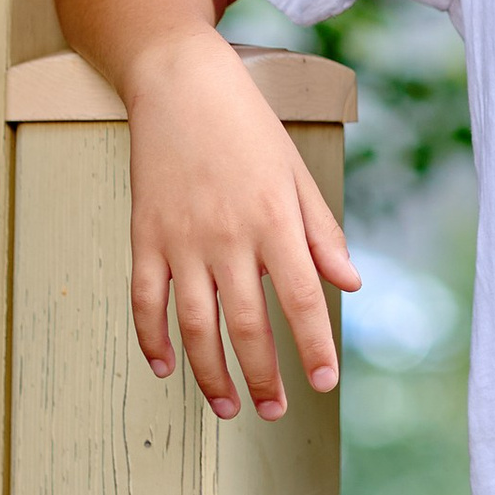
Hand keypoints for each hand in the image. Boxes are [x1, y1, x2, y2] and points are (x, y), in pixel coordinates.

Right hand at [124, 30, 360, 420]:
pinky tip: (166, 368)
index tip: (325, 383)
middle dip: (263, 377)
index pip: (301, 300)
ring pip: (195, 325)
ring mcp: (181, 240)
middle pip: (246, 325)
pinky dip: (152, 339)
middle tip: (276, 412)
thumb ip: (321, 233)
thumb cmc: (246, 125)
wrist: (179, 82)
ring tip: (228, 407)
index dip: (313, 348)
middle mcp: (227, 237)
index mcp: (274, 220)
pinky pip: (145, 301)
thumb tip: (350, 284)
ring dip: (211, 374)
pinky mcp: (144, 236)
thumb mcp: (295, 173)